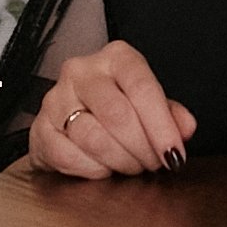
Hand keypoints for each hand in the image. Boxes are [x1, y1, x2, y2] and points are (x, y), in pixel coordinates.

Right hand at [29, 40, 196, 178]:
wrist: (71, 114)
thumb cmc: (117, 104)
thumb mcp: (147, 102)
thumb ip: (170, 113)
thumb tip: (186, 128)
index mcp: (116, 57)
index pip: (142, 88)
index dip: (161, 126)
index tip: (174, 154)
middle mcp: (83, 71)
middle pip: (117, 115)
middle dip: (142, 148)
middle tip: (154, 164)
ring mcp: (56, 98)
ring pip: (93, 137)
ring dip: (120, 161)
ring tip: (132, 165)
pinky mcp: (39, 127)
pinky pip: (68, 155)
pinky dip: (92, 169)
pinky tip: (104, 168)